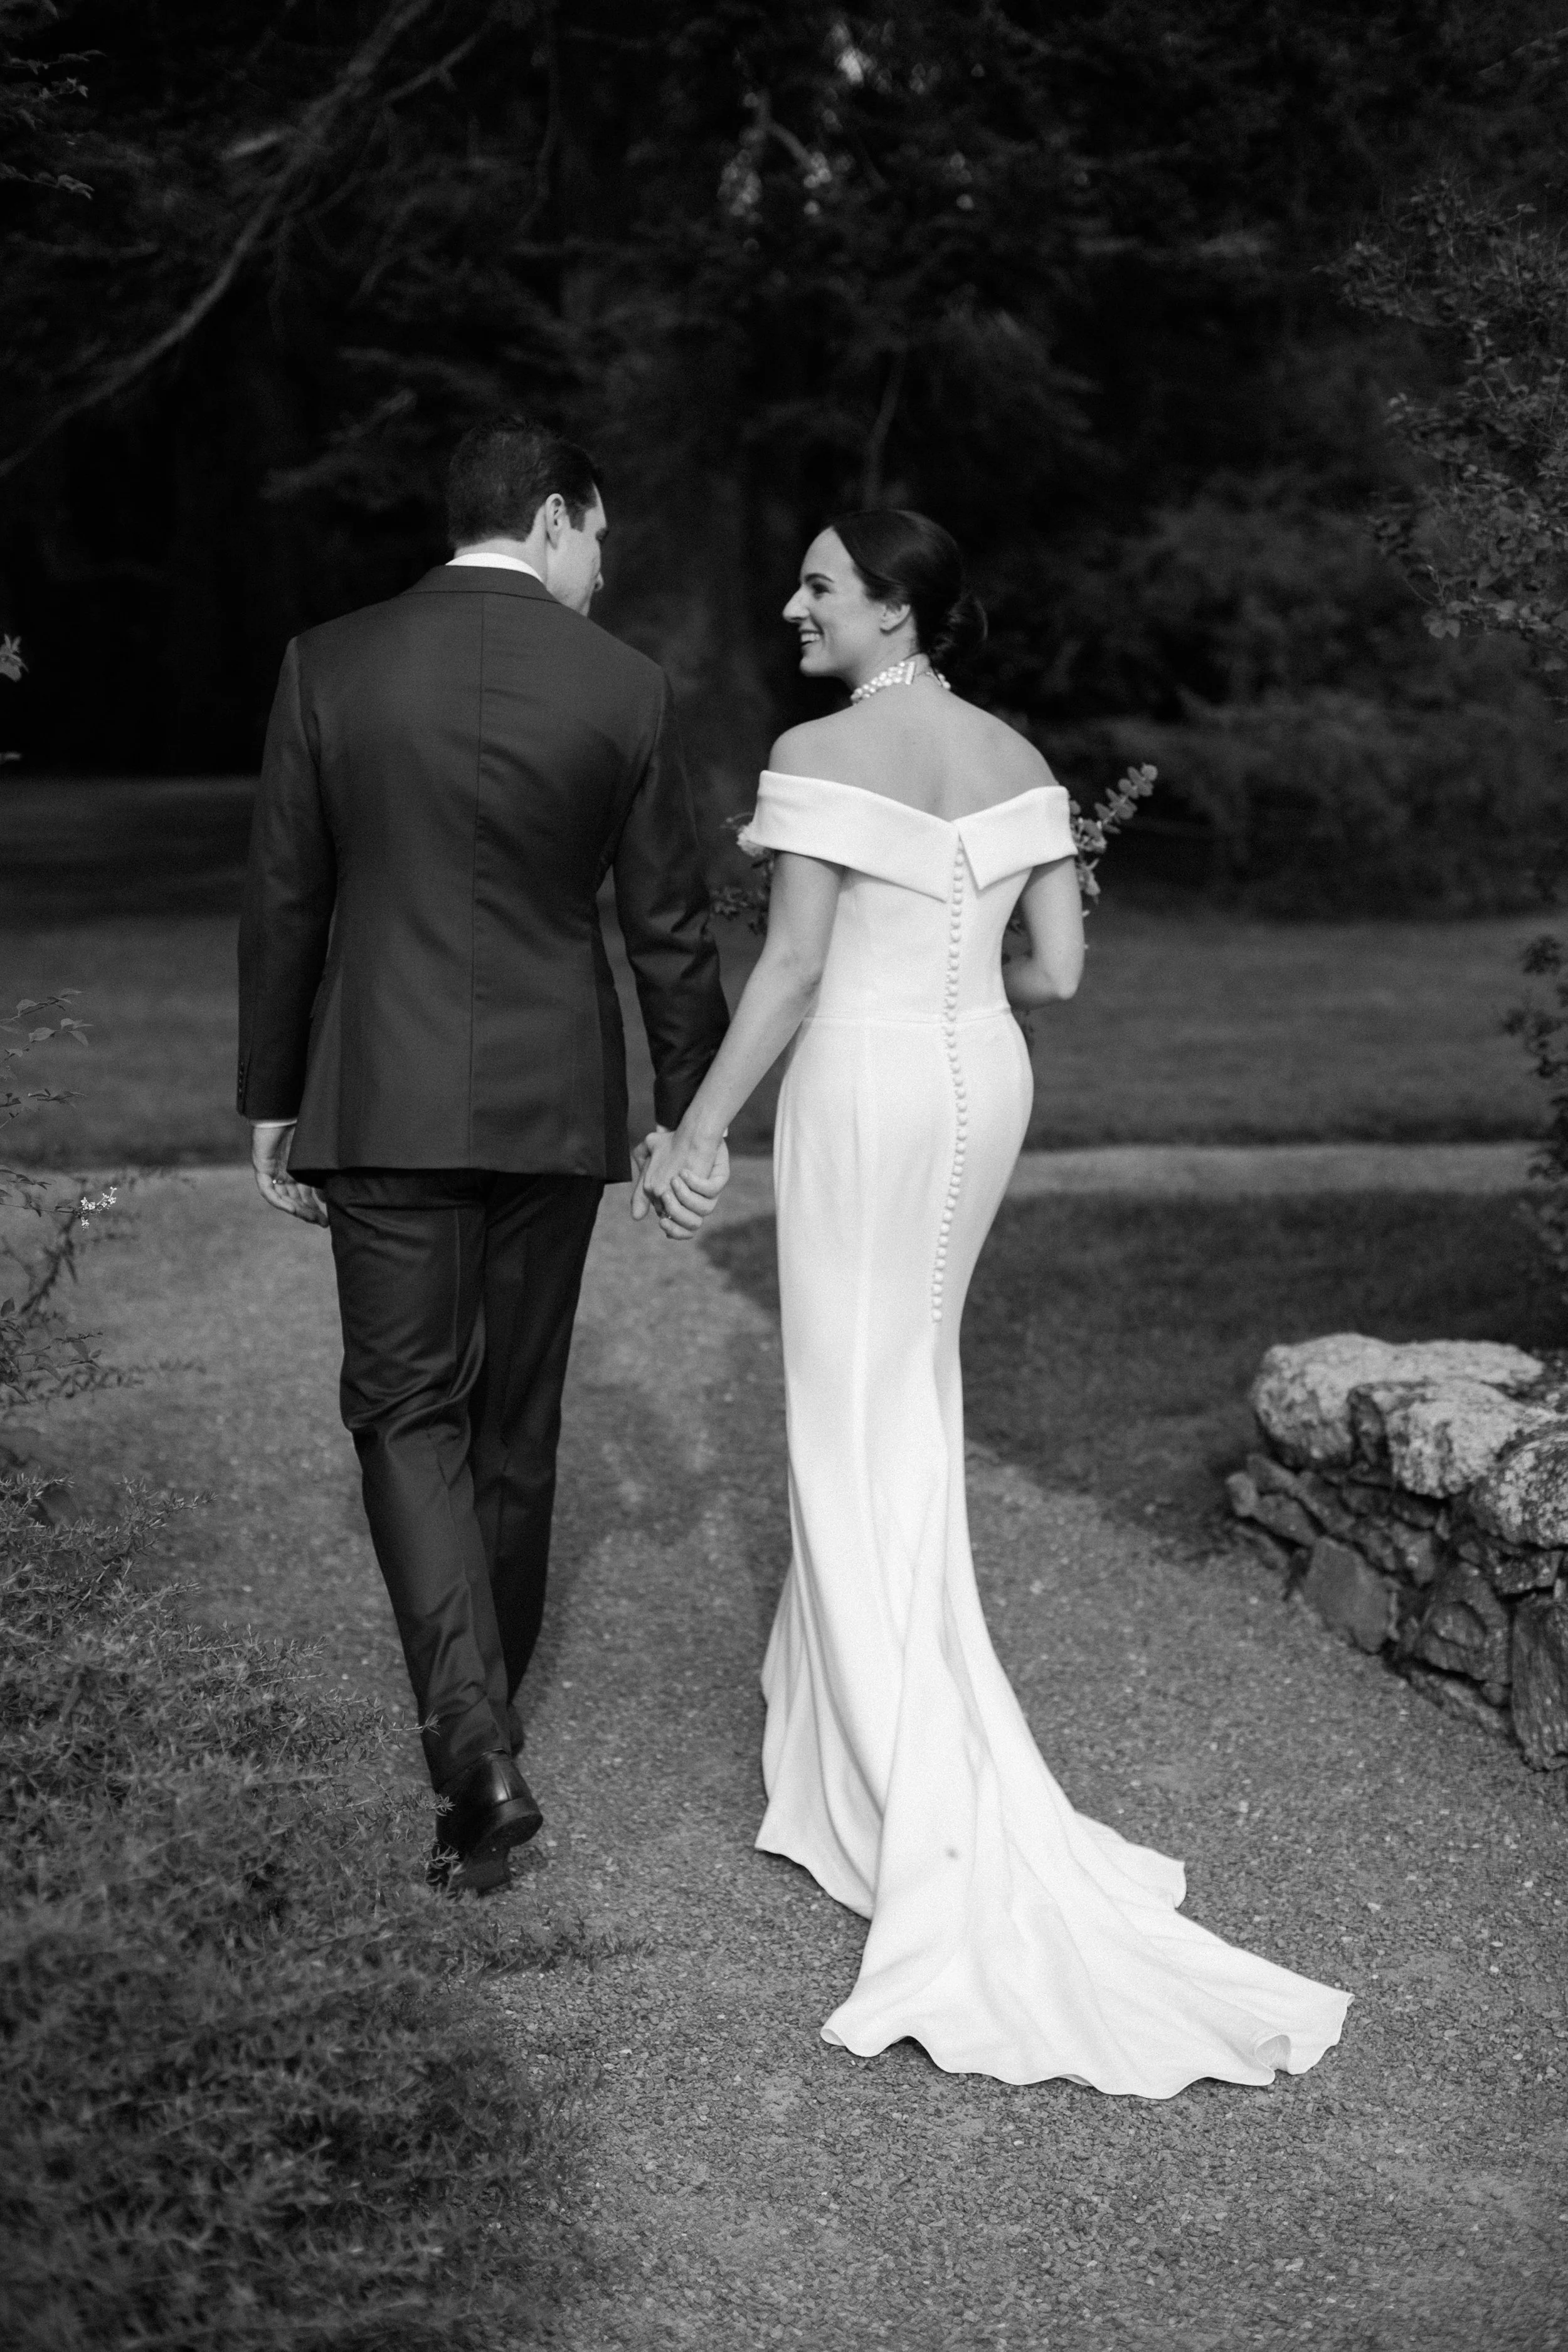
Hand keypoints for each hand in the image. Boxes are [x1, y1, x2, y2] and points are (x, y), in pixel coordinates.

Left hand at [251, 1120, 328, 1226]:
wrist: (284, 1107)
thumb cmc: (303, 1122)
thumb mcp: (316, 1150)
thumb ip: (323, 1169)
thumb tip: (335, 1190)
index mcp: (297, 1167)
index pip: (305, 1192)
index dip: (316, 1205)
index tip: (328, 1215)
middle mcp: (285, 1172)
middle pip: (296, 1198)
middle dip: (309, 1212)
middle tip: (323, 1223)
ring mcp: (273, 1170)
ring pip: (283, 1198)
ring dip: (297, 1210)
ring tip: (313, 1218)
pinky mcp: (262, 1167)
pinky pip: (268, 1191)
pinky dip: (279, 1201)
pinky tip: (292, 1209)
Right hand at [630, 1123, 728, 1238]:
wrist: (689, 1129)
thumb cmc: (668, 1152)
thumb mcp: (648, 1172)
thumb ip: (641, 1195)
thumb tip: (637, 1217)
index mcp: (682, 1204)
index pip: (679, 1229)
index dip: (672, 1228)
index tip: (662, 1220)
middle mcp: (697, 1201)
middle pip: (692, 1224)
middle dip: (678, 1214)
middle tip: (665, 1196)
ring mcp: (708, 1190)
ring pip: (705, 1210)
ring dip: (687, 1199)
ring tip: (675, 1180)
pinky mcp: (718, 1176)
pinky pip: (712, 1189)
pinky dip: (698, 1184)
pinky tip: (685, 1172)